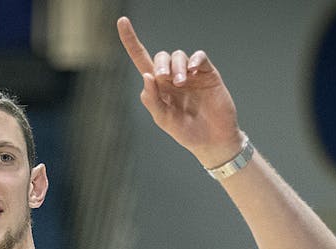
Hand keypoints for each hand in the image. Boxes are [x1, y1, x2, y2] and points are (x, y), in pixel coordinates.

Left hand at [117, 16, 242, 167]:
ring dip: (177, 66)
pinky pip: (199, 57)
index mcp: (159, 87)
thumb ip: (152, 100)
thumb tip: (146, 76)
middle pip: (161, 56)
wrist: (213, 141)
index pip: (141, 60)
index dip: (131, 41)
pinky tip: (194, 71)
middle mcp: (173, 78)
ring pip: (179, 55)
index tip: (122, 21)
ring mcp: (191, 75)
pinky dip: (195, 60)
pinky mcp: (207, 74)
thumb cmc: (187, 133)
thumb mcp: (164, 120)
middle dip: (161, 64)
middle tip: (164, 78)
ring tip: (182, 83)